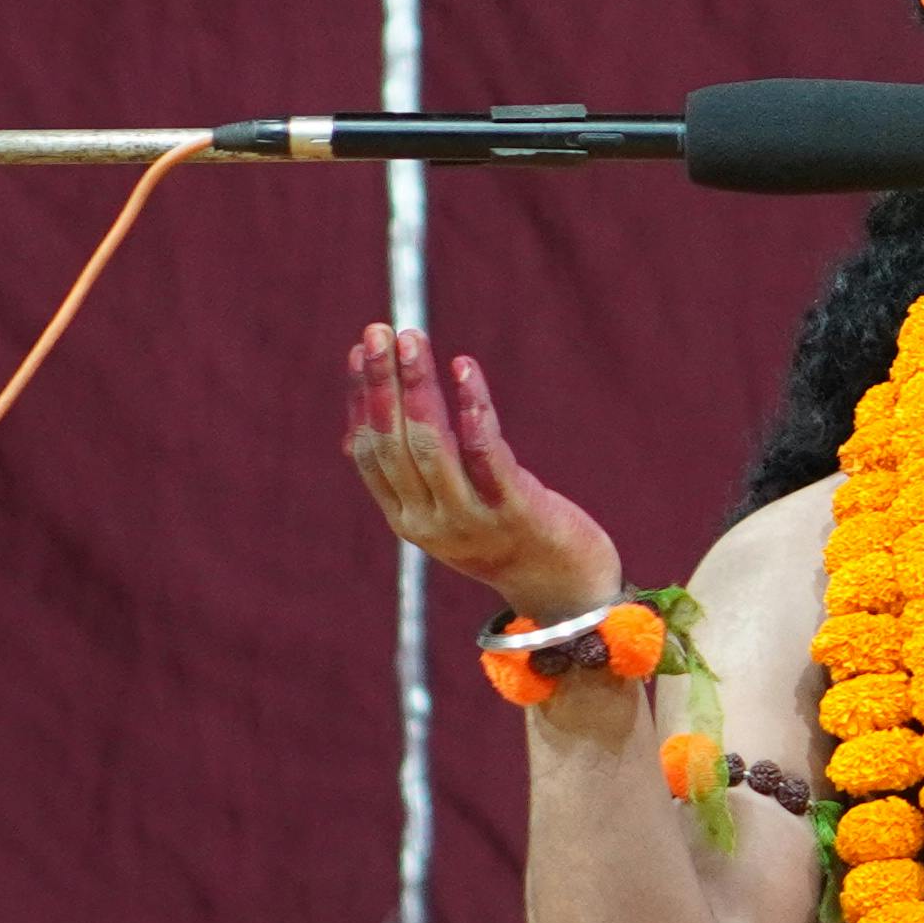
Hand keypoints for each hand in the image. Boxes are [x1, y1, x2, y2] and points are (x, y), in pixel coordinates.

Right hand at [341, 323, 616, 626]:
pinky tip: (465, 369)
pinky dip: (473, 406)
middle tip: (379, 331)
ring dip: (419, 385)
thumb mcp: (446, 512)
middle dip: (383, 382)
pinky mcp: (514, 511)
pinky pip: (485, 452)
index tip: (358, 352)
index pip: (370, 453)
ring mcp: (470, 520)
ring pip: (430, 444)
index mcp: (407, 520)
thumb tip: (357, 431)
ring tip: (413, 338)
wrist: (566, 591)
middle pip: (395, 442)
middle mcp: (430, 522)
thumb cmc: (507, 537)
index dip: (361, 400)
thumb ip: (409, 479)